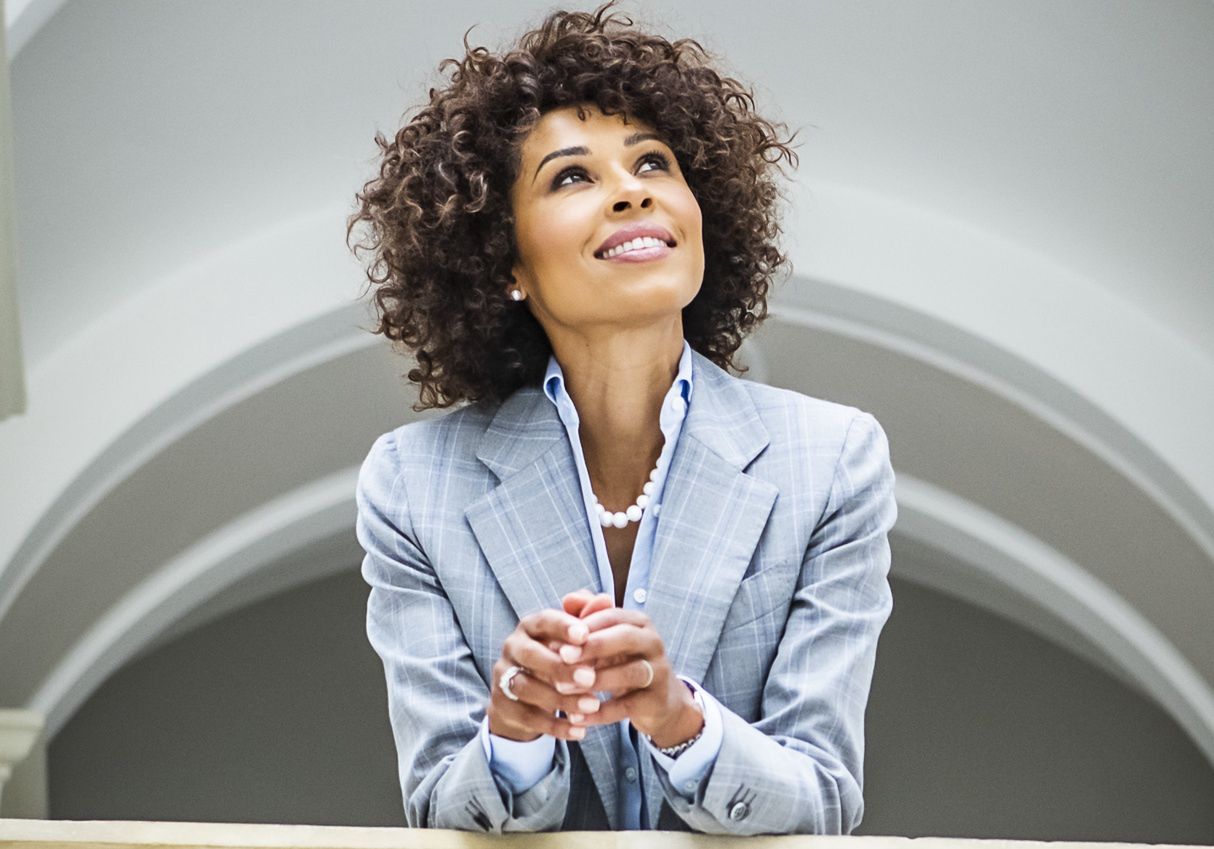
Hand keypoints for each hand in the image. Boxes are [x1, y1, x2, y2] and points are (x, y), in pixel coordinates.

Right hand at [486, 608, 603, 742]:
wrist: (524, 697)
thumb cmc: (557, 658)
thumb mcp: (572, 641)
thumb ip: (588, 619)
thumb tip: (605, 599)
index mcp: (530, 626)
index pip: (544, 620)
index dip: (563, 627)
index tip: (585, 636)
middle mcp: (512, 647)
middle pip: (530, 654)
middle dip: (561, 667)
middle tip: (591, 677)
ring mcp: (503, 676)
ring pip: (527, 687)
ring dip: (561, 699)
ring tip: (592, 705)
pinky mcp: (502, 705)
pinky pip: (527, 716)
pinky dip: (555, 725)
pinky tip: (580, 729)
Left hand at [556, 592, 703, 747]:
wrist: (659, 701)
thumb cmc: (622, 662)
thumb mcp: (605, 640)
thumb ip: (586, 618)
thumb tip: (568, 598)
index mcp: (638, 622)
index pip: (611, 615)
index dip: (584, 626)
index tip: (556, 638)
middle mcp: (653, 642)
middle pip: (625, 637)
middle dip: (592, 646)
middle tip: (562, 657)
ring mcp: (659, 671)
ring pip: (630, 672)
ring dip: (595, 680)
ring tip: (564, 689)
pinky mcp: (656, 700)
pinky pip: (628, 706)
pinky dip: (600, 713)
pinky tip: (576, 717)